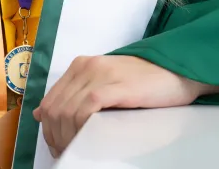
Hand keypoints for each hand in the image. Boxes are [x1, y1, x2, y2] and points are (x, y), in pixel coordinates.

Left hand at [32, 55, 218, 157]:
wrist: (177, 70)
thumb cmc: (145, 82)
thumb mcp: (105, 83)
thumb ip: (76, 94)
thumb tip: (41, 112)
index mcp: (81, 65)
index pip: (50, 101)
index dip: (49, 129)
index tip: (59, 147)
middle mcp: (86, 66)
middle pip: (55, 109)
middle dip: (56, 137)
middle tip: (67, 153)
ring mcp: (99, 74)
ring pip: (67, 111)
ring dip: (68, 137)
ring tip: (77, 150)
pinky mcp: (115, 85)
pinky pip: (86, 108)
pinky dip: (81, 127)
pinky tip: (87, 137)